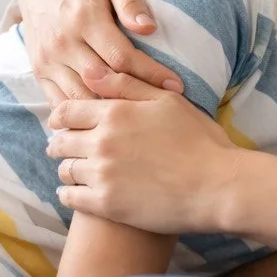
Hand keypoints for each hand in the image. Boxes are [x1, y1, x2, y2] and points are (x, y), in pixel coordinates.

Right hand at [15, 0, 180, 102]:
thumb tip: (149, 28)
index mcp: (83, 18)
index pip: (121, 57)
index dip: (150, 74)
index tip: (176, 85)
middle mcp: (62, 42)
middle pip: (101, 82)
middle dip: (134, 97)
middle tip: (163, 105)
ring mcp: (47, 59)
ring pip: (79, 97)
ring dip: (107, 110)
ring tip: (138, 116)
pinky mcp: (39, 70)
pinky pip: (58, 101)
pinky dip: (81, 113)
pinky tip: (105, 118)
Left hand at [46, 72, 240, 234]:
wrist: (216, 186)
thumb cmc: (199, 140)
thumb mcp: (167, 101)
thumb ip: (127, 84)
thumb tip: (91, 72)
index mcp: (115, 113)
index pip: (67, 111)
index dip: (60, 117)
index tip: (61, 123)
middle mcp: (102, 142)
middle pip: (60, 142)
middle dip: (60, 144)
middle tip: (65, 148)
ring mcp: (103, 175)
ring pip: (65, 170)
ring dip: (67, 169)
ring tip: (75, 171)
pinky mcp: (107, 205)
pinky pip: (70, 198)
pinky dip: (68, 194)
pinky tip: (76, 193)